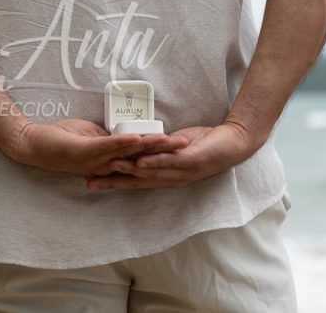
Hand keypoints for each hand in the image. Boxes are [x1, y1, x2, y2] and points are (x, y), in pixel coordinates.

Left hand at [7, 119, 189, 175]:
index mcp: (109, 162)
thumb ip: (110, 140)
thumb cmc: (61, 141)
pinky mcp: (83, 151)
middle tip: (189, 145)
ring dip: (150, 147)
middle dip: (166, 152)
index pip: (143, 157)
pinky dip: (121, 143)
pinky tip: (135, 138)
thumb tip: (126, 135)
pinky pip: (106, 148)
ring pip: (128, 155)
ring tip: (171, 141)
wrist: (31, 145)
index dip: (164, 153)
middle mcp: (106, 166)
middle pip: (142, 159)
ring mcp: (95, 160)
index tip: (186, 145)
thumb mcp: (92, 139)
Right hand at [85, 122, 260, 190]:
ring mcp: (183, 172)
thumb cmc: (204, 144)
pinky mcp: (194, 161)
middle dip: (113, 182)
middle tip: (91, 182)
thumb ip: (157, 150)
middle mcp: (172, 179)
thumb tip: (138, 145)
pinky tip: (141, 161)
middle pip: (137, 182)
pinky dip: (155, 162)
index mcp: (166, 176)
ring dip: (130, 171)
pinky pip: (171, 162)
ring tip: (111, 168)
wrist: (234, 142)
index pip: (134, 181)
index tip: (91, 182)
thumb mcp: (175, 147)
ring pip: (152, 173)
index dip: (112, 182)